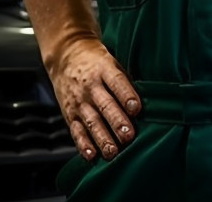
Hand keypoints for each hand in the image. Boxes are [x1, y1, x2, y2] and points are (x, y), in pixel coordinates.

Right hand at [48, 36, 141, 160]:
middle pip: (105, 104)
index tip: (136, 109)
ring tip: (113, 151)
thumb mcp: (112, 61)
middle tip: (128, 136)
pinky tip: (91, 155)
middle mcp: (90, 86)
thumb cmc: (96, 61)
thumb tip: (145, 100)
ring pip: (91, 121)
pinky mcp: (70, 114)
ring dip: (102, 137)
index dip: (126, 95)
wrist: (66, 56)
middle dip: (117, 121)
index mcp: (104, 68)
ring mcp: (79, 101)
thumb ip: (125, 80)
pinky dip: (83, 144)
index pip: (116, 81)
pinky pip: (76, 131)